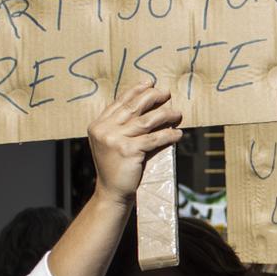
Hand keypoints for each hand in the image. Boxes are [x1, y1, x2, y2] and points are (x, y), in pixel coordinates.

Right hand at [86, 84, 182, 205]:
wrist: (111, 192)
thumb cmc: (115, 167)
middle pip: (133, 107)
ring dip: (165, 115)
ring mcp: (115, 140)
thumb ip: (118, 125)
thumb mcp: (110, 143)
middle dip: (152, 97)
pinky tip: (178, 134)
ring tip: (177, 114)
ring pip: (146, 121)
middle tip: (167, 93)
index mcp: (98, 125)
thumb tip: (142, 103)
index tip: (150, 83)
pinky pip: (154, 139)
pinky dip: (168, 135)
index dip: (136, 91)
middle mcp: (104, 130)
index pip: (120, 102)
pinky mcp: (128, 150)